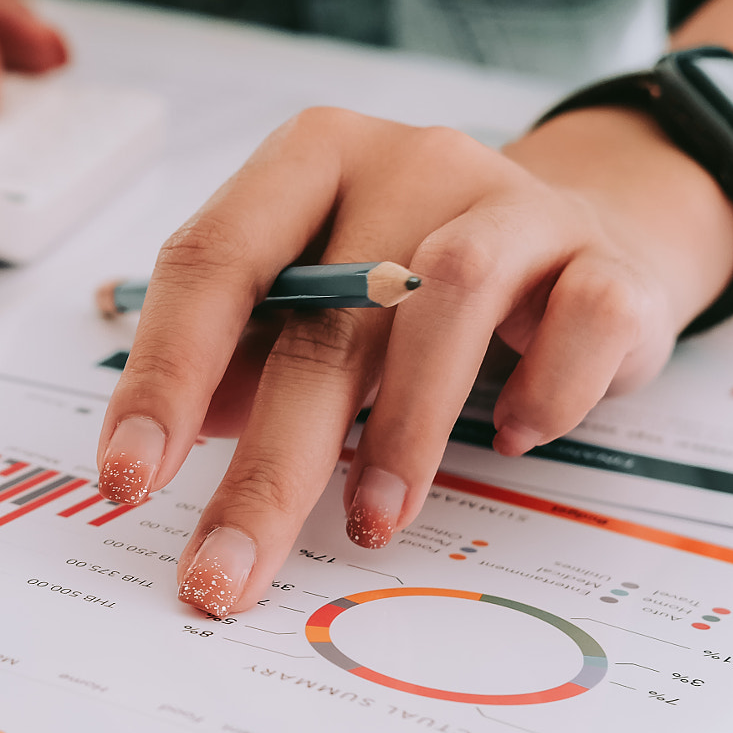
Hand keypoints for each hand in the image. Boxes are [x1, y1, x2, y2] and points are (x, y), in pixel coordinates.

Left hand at [93, 105, 732, 616]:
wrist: (589, 235)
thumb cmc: (417, 284)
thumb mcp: (318, 302)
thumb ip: (244, 360)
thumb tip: (165, 444)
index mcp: (310, 160)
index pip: (213, 260)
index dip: (163, 375)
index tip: (126, 478)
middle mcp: (409, 161)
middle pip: (322, 314)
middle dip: (267, 467)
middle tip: (225, 572)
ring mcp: (515, 201)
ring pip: (449, 298)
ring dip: (401, 430)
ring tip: (371, 522)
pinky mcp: (606, 257)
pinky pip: (580, 322)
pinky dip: (539, 394)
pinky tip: (508, 438)